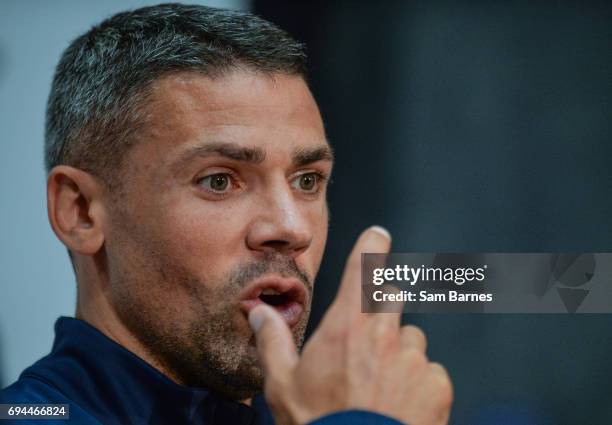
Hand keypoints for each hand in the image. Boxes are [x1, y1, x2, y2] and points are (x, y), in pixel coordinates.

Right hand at [248, 226, 452, 424]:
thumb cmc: (318, 424)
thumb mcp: (282, 385)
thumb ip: (273, 342)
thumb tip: (259, 313)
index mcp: (347, 326)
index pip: (364, 268)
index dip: (373, 246)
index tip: (379, 235)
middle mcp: (384, 334)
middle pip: (392, 298)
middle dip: (382, 310)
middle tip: (367, 341)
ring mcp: (414, 359)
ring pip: (412, 340)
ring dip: (399, 353)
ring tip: (380, 386)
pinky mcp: (436, 385)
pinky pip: (430, 372)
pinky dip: (418, 384)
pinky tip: (399, 406)